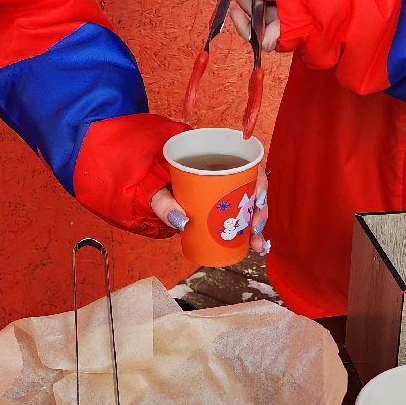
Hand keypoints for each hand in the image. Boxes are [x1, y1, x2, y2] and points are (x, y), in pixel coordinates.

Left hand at [150, 163, 269, 255]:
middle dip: (260, 212)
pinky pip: (240, 217)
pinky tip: (254, 245)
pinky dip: (248, 232)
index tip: (259, 199)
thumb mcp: (156, 188)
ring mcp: (224, 192)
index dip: (259, 181)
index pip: (247, 164)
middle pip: (252, 189)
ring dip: (256, 226)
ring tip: (256, 244)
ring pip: (249, 206)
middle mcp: (224, 173)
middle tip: (255, 229)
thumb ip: (164, 202)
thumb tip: (182, 222)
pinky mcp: (221, 207)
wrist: (145, 186)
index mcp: (213, 158)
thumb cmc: (152, 180)